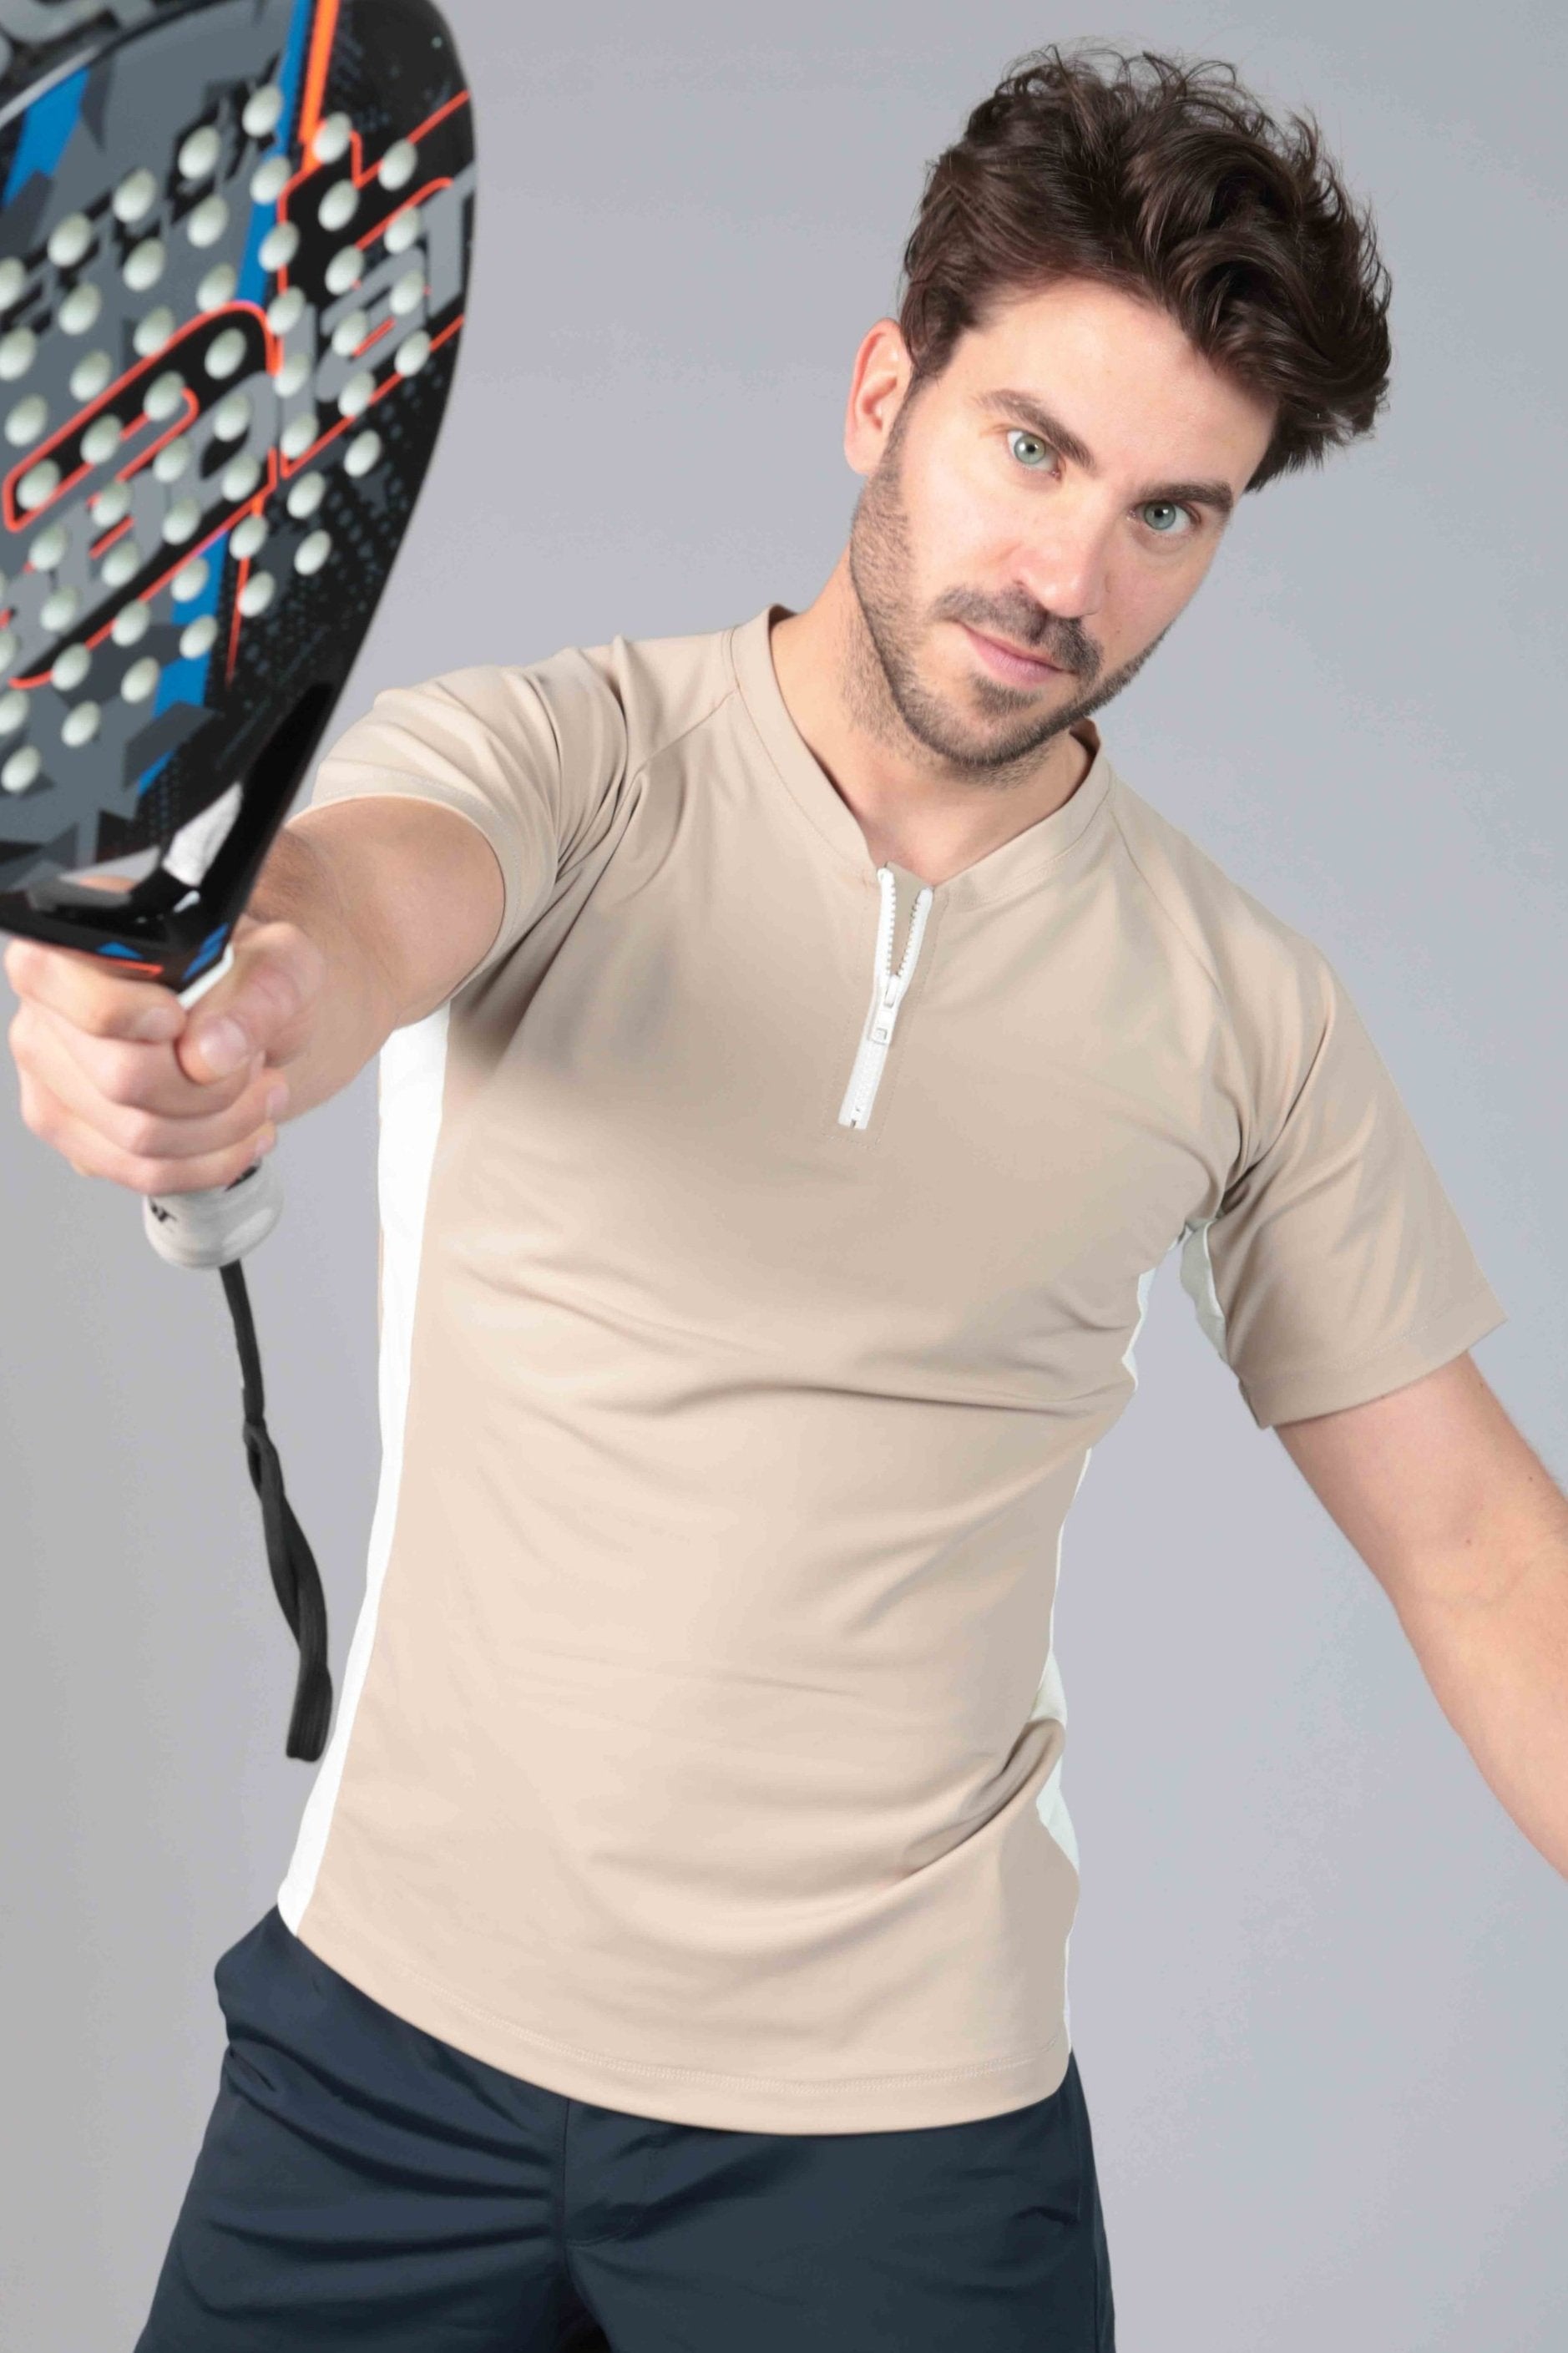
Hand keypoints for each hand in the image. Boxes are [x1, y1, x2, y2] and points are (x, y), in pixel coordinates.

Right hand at [4, 912, 326, 1195]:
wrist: (248, 1020)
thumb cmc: (247, 979)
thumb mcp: (279, 963)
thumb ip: (258, 994)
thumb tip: (209, 1052)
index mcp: (75, 950)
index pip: (64, 986)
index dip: (127, 1013)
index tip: (179, 1018)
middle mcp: (48, 1017)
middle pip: (121, 1078)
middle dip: (212, 1083)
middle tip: (252, 1061)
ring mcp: (55, 1084)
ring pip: (139, 1138)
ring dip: (223, 1126)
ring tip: (260, 1095)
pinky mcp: (80, 1138)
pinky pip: (145, 1173)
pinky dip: (212, 1161)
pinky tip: (244, 1132)